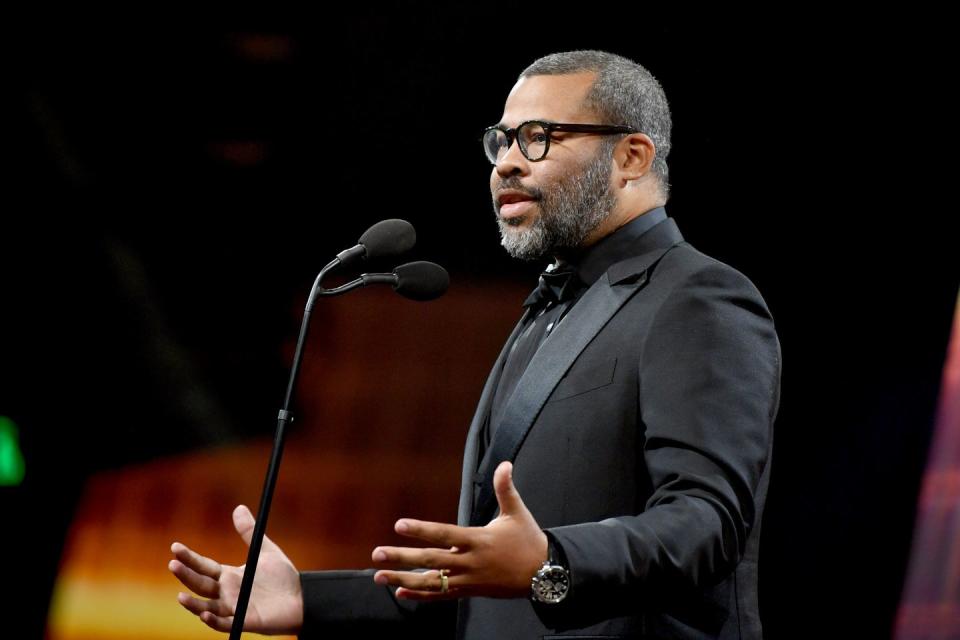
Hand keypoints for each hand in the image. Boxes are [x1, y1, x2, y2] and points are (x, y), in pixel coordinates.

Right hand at [168, 505, 303, 633]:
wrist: (301, 598)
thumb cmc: (282, 577)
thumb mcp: (266, 551)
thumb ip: (250, 533)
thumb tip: (238, 507)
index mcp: (229, 576)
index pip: (204, 566)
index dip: (189, 558)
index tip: (175, 547)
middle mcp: (227, 592)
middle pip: (201, 585)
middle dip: (186, 576)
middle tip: (173, 564)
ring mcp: (234, 608)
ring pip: (207, 607)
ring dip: (193, 604)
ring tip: (180, 597)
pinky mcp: (244, 621)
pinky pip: (225, 623)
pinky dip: (214, 620)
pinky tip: (205, 614)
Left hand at [371, 461, 547, 599]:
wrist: (543, 574)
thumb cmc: (528, 541)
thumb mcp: (517, 512)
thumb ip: (506, 488)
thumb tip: (505, 464)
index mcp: (478, 540)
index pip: (444, 534)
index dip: (421, 530)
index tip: (399, 525)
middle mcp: (469, 562)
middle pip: (430, 561)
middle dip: (402, 558)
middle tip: (377, 553)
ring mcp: (468, 579)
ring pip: (431, 582)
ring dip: (403, 579)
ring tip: (378, 576)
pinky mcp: (469, 591)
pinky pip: (441, 595)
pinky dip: (420, 595)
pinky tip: (400, 591)